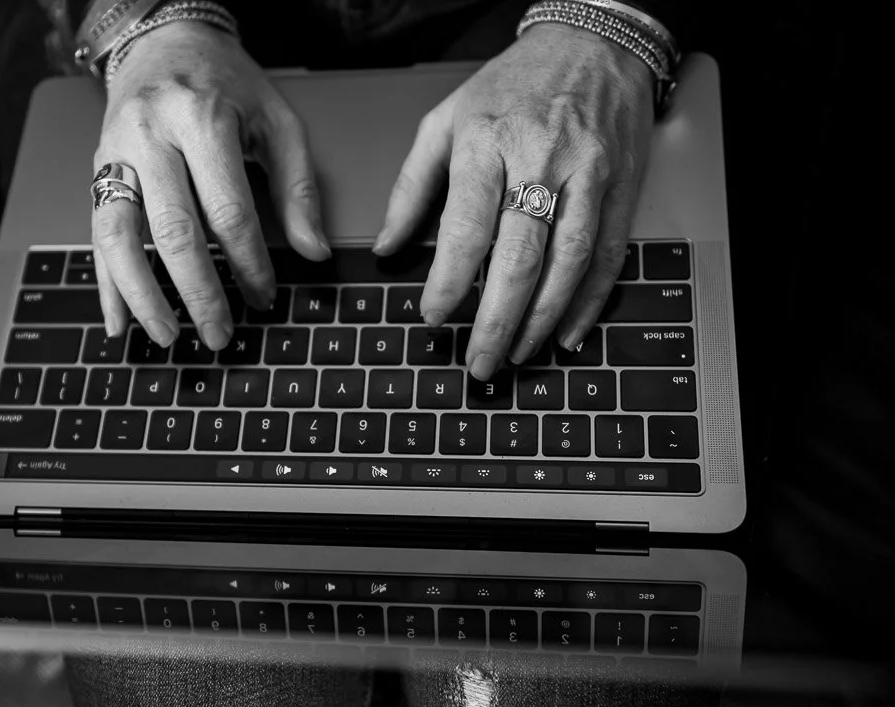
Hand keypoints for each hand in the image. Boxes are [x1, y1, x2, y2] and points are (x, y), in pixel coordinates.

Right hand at [92, 22, 330, 348]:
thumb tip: (314, 252)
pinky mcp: (95, 170)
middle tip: (220, 333)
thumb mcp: (277, 122)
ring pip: (119, 235)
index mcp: (201, 118)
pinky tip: (119, 322)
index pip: (229, 210)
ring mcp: (115, 153)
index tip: (264, 297)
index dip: (249, 263)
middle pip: (173, 229)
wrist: (163, 41)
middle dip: (199, 291)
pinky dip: (106, 285)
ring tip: (169, 336)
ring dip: (143, 295)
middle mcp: (150, 134)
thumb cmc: (226, 84)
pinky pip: (95, 234)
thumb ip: (297, 188)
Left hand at [375, 23, 653, 379]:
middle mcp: (541, 160)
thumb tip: (388, 246)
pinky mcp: (620, 187)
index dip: (449, 281)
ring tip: (518, 355)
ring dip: (542, 320)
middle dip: (497, 320)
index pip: (467, 227)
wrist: (592, 41)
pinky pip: (608, 255)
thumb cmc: (513, 81)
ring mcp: (587, 175)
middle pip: (520, 257)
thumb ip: (412, 186)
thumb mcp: (446, 119)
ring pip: (567, 263)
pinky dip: (589, 302)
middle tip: (478, 362)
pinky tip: (568, 333)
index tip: (433, 317)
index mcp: (488, 142)